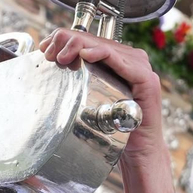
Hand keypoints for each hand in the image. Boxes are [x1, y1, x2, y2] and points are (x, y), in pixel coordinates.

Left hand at [39, 29, 177, 192]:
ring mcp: (140, 69)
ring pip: (106, 47)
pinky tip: (86, 54)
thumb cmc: (114, 130)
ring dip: (81, 46)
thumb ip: (77, 84)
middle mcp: (130, 61)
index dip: (66, 39)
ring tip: (61, 54)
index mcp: (117, 61)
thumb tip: (49, 70)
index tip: (45, 47)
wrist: (137, 153)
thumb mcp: (89, 101)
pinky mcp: (146, 81)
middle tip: (49, 50)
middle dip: (68, 40)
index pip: (89, 41)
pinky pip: (123, 62)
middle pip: (96, 40)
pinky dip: (104, 55)